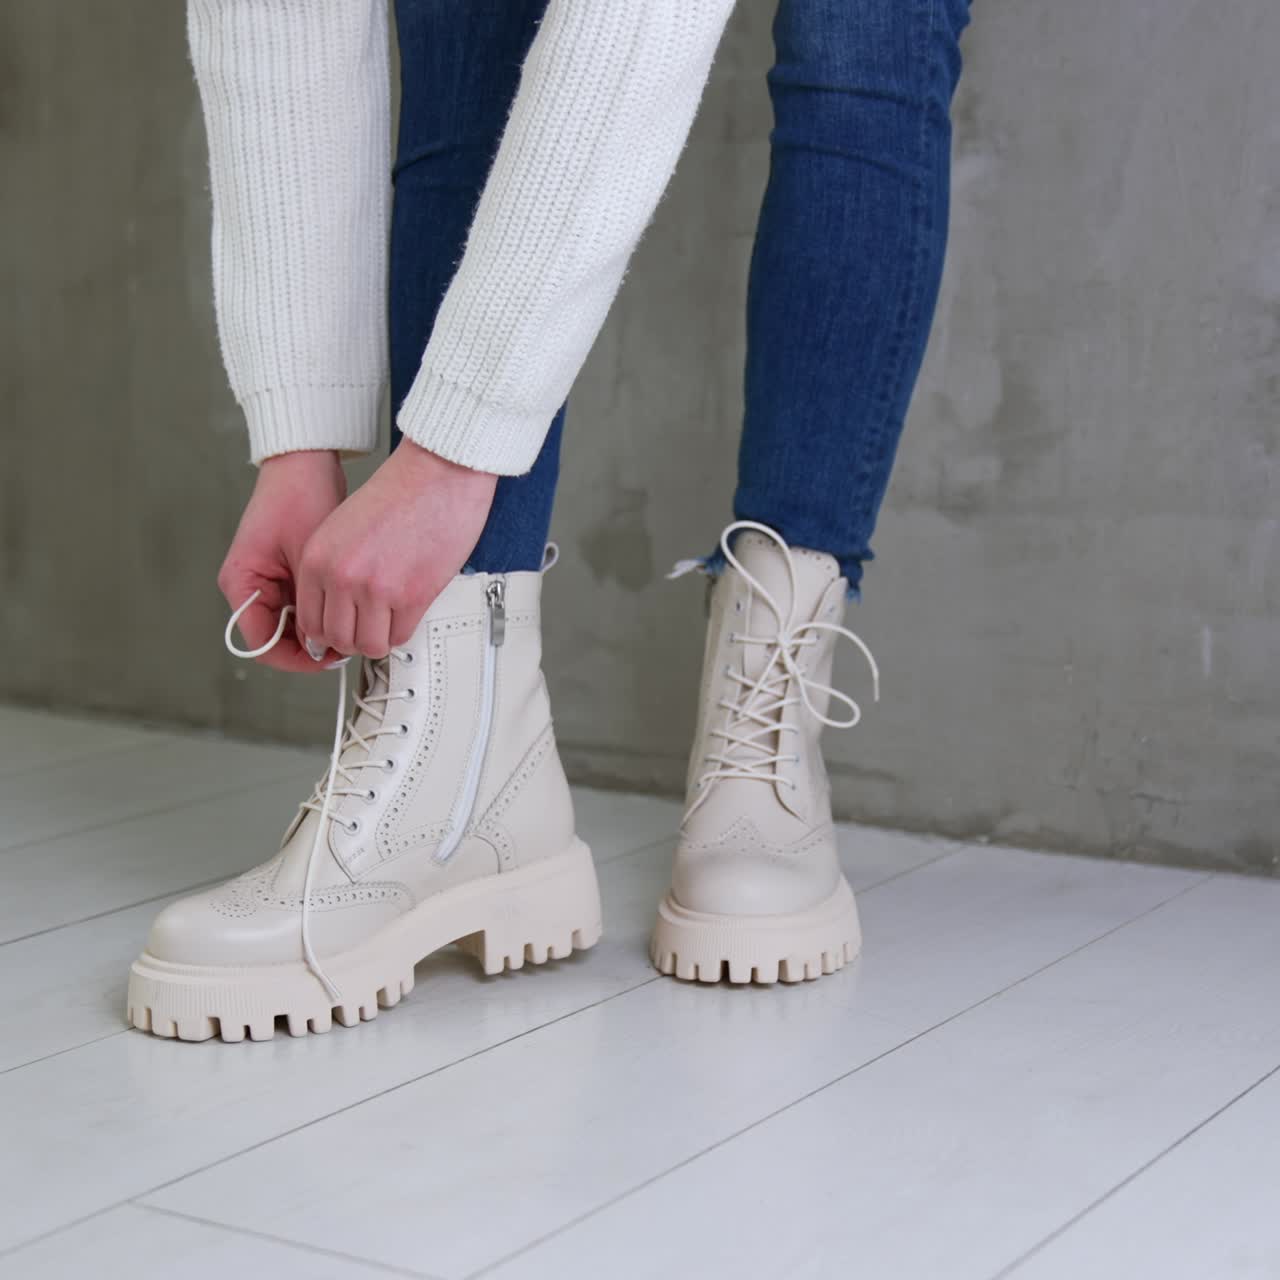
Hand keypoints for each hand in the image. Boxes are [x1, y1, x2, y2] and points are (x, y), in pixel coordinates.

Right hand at [218, 450, 345, 672]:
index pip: (262, 643)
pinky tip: (343, 610)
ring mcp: (266, 581)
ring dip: (317, 629)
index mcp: (241, 583)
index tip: (328, 660)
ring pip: (291, 625)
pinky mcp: (285, 573)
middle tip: (346, 647)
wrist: (306, 465)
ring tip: (348, 627)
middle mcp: (249, 586)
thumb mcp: (309, 559)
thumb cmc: (299, 498)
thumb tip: (322, 643)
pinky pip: (301, 606)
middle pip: (277, 638)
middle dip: (310, 647)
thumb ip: (311, 603)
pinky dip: (320, 612)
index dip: (296, 659)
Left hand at [295, 440, 496, 658]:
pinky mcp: (411, 596)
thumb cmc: (400, 492)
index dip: (326, 635)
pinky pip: (400, 635)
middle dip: (352, 640)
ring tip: (388, 624)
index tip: (339, 634)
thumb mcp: (344, 528)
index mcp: (319, 559)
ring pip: (368, 644)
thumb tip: (336, 608)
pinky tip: (406, 614)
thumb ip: (333, 568)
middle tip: (366, 631)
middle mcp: (342, 576)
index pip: (309, 622)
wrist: (437, 473)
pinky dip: (403, 631)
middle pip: (337, 639)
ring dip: (379, 640)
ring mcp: (376, 590)